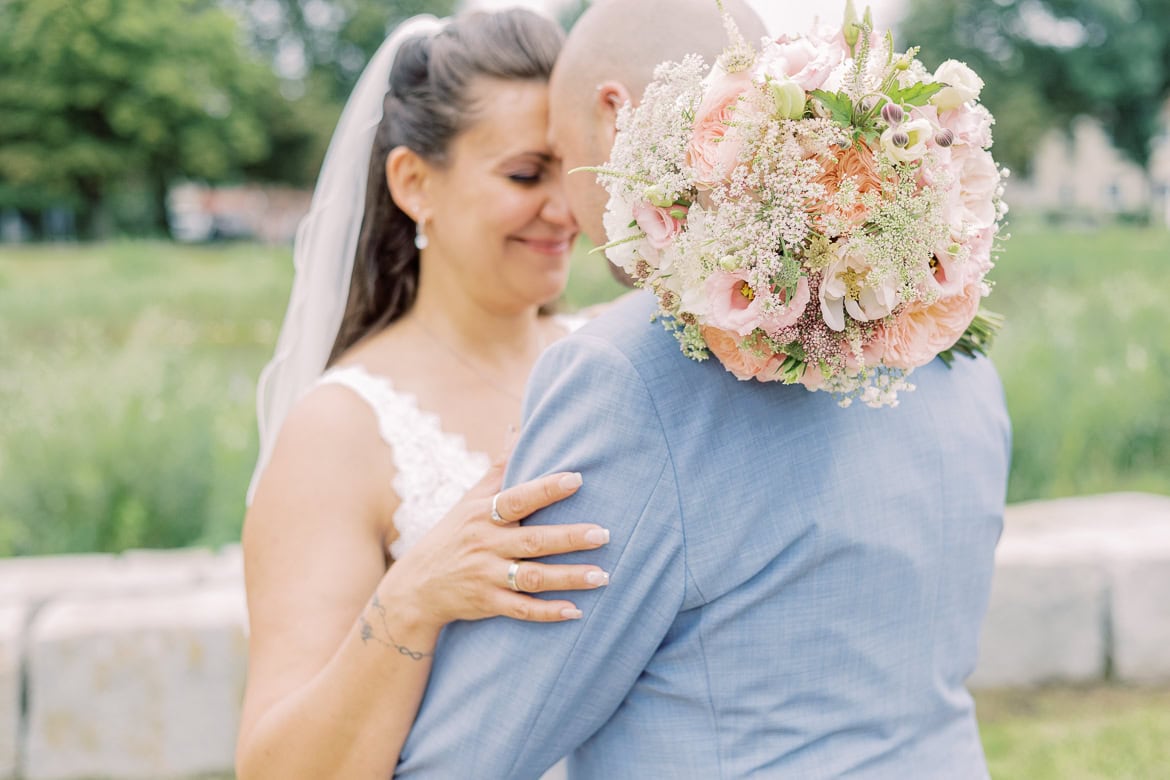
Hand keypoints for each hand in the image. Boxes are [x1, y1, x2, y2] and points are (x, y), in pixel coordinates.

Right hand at [381, 453, 608, 627]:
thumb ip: (500, 466)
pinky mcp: (488, 604)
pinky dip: (548, 612)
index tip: (577, 479)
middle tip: (605, 534)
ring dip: (569, 578)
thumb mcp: (471, 498)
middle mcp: (486, 543)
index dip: (546, 489)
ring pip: (532, 578)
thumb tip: (518, 428)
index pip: (517, 498)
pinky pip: (521, 610)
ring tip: (603, 576)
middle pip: (533, 541)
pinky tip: (576, 611)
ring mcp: (487, 575)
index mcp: (484, 513)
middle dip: (570, 538)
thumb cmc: (455, 533)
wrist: (417, 585)